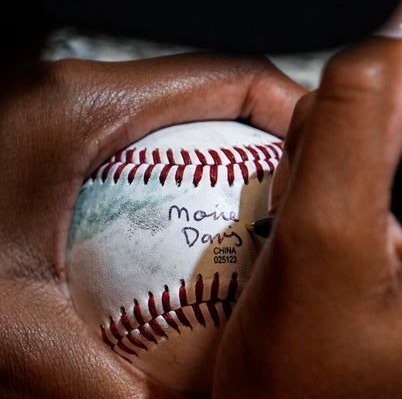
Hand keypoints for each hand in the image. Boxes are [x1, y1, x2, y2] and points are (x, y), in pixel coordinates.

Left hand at [0, 52, 305, 396]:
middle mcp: (77, 97)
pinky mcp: (48, 137)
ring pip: (177, 126)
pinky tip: (180, 236)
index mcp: (83, 109)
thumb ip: (95, 380)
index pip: (228, 79)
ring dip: (219, 169)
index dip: (291, 111)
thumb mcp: (8, 324)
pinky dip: (174, 184)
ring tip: (251, 226)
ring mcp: (63, 113)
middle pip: (211, 102)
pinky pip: (139, 149)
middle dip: (264, 149)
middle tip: (294, 208)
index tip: (324, 157)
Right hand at [214, 0, 401, 397]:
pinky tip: (353, 233)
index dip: (366, 123)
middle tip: (324, 216)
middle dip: (369, 143)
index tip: (318, 189)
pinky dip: (375, 182)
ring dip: (367, 162)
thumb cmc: (310, 385)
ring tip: (336, 232)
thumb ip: (359, 121)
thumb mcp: (320, 246)